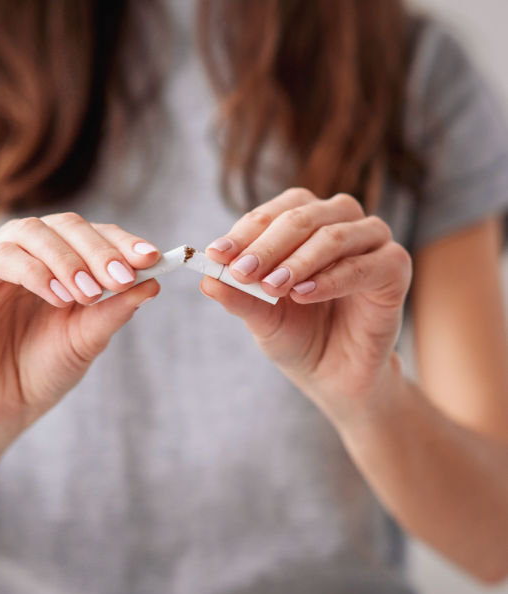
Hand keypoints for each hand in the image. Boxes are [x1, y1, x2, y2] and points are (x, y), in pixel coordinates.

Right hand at [0, 213, 160, 446]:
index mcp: (59, 261)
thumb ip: (115, 309)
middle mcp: (27, 254)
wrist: (5, 408)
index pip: (92, 234)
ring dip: (67, 260)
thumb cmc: (46, 369)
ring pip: (31, 232)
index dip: (121, 241)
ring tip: (89, 294)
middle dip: (99, 250)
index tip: (152, 258)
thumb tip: (154, 282)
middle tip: (122, 277)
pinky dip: (34, 272)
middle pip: (64, 225)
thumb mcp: (89, 338)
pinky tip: (58, 297)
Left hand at [200, 189, 411, 411]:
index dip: (244, 232)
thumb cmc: (298, 335)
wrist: (334, 374)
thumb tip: (205, 279)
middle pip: (302, 216)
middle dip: (267, 245)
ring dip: (298, 260)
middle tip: (241, 271)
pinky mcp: (394, 269)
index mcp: (305, 223)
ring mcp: (371, 243)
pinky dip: (331, 279)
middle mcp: (339, 222)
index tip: (215, 255)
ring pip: (334, 235)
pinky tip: (303, 295)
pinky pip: (364, 266)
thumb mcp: (261, 316)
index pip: (273, 213)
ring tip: (272, 287)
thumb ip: (238, 296)